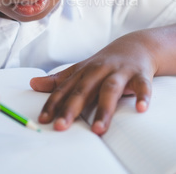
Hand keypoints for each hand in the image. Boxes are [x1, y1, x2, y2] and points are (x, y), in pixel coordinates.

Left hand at [30, 32, 157, 134]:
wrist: (135, 46)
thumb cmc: (104, 62)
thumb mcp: (80, 69)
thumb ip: (58, 80)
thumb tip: (33, 84)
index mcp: (84, 71)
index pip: (65, 88)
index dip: (53, 103)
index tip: (43, 119)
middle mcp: (99, 70)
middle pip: (84, 89)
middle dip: (72, 108)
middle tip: (61, 126)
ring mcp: (120, 72)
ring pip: (110, 89)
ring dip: (104, 108)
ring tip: (98, 129)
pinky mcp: (140, 75)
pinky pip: (142, 86)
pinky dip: (142, 96)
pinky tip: (141, 108)